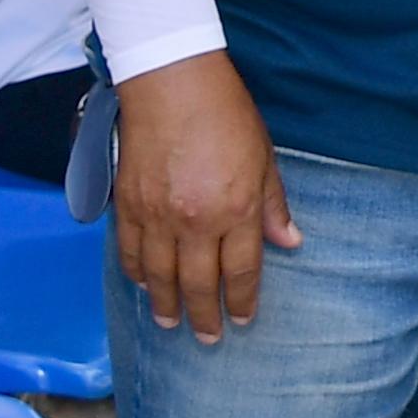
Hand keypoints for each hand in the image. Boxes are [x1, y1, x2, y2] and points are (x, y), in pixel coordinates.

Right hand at [112, 50, 301, 342]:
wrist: (173, 80)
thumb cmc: (226, 113)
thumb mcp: (264, 156)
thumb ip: (273, 204)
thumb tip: (290, 242)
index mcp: (237, 208)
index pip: (242, 270)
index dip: (243, 300)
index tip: (243, 319)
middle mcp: (196, 220)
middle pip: (200, 284)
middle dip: (206, 316)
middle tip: (209, 337)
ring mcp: (157, 214)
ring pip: (160, 276)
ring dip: (167, 305)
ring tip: (171, 323)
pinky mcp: (128, 204)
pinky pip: (129, 251)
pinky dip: (136, 274)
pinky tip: (144, 286)